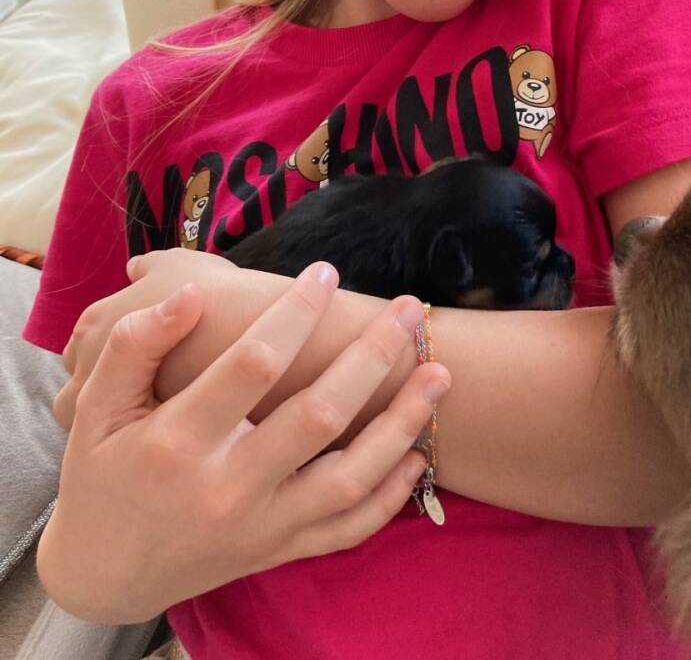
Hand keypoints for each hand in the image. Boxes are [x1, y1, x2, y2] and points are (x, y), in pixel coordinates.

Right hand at [38, 262, 449, 623]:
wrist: (107, 571)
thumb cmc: (103, 473)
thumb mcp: (96, 407)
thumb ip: (135, 346)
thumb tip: (190, 295)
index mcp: (177, 442)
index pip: (251, 364)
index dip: (295, 312)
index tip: (325, 273)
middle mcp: (227, 488)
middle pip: (318, 415)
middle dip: (371, 356)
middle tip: (407, 309)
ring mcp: (261, 526)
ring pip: (351, 477)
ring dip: (403, 423)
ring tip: (440, 374)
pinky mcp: (281, 550)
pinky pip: (349, 528)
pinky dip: (392, 495)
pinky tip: (418, 453)